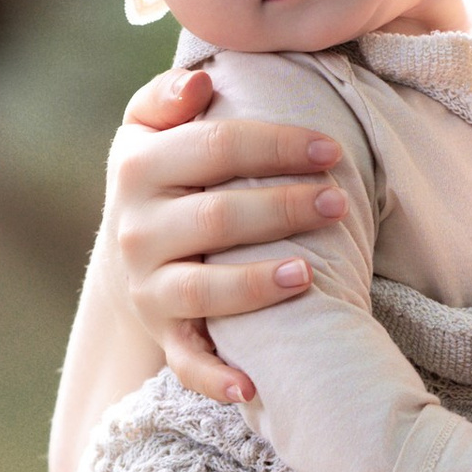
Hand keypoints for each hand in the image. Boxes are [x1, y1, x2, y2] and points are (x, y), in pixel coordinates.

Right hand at [105, 61, 350, 400]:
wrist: (131, 249)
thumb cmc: (166, 174)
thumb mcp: (152, 128)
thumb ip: (168, 96)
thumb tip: (200, 83)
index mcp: (138, 165)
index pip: (217, 146)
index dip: (278, 144)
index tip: (331, 149)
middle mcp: (136, 230)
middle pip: (218, 217)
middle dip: (282, 209)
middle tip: (339, 203)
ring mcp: (148, 287)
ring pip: (204, 290)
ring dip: (256, 286)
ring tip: (308, 276)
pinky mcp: (163, 334)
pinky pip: (188, 363)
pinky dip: (218, 379)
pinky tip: (253, 388)